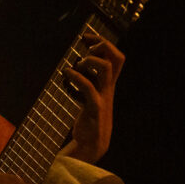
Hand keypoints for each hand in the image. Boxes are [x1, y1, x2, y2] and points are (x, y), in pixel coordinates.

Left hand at [61, 33, 124, 163]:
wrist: (92, 145)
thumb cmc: (89, 120)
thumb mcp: (91, 97)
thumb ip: (89, 82)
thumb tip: (78, 66)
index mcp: (109, 84)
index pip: (116, 57)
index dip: (103, 43)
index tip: (86, 38)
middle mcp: (109, 88)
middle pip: (118, 58)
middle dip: (103, 45)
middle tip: (87, 46)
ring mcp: (104, 97)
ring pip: (107, 68)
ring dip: (91, 60)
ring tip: (78, 63)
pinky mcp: (94, 108)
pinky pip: (89, 87)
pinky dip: (77, 77)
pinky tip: (66, 74)